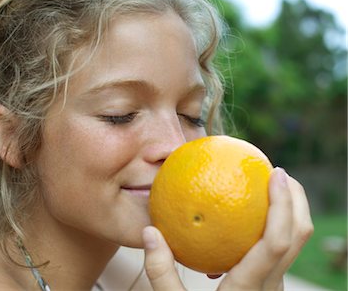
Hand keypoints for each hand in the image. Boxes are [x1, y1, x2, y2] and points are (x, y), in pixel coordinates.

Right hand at [143, 167, 313, 290]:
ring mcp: (274, 287)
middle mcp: (271, 286)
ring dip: (291, 211)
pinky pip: (280, 249)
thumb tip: (150, 231)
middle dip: (298, 200)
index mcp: (249, 288)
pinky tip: (252, 217)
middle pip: (300, 236)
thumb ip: (161, 272)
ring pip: (296, 243)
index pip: (277, 241)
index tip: (277, 175)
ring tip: (270, 188)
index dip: (283, 205)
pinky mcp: (270, 287)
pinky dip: (278, 225)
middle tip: (278, 172)